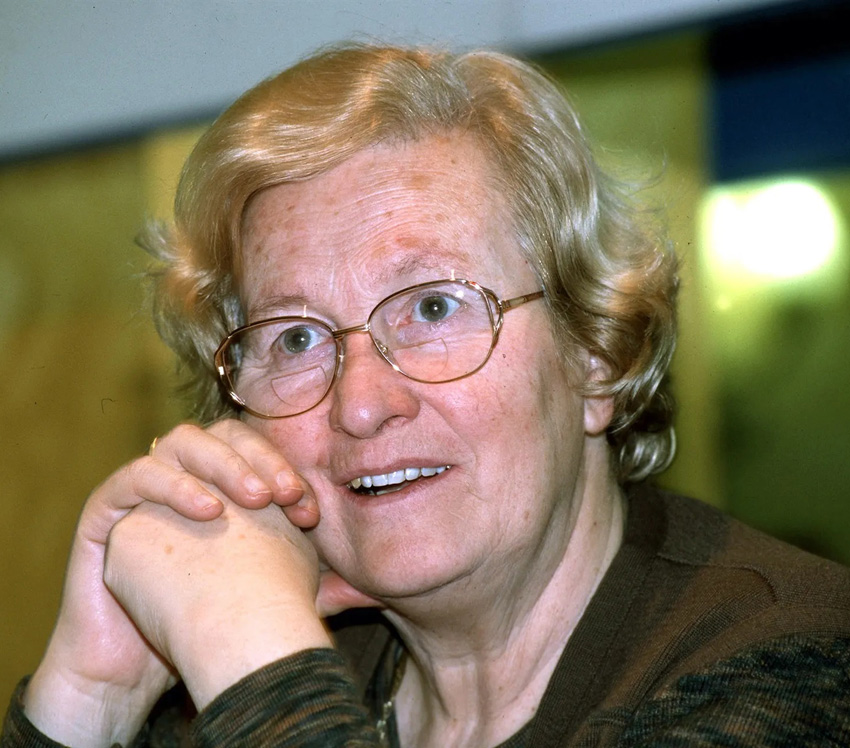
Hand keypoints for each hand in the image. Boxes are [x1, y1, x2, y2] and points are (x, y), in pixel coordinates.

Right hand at [24, 419, 316, 746]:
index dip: (281, 467)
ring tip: (255, 499)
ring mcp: (140, 487)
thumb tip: (356, 563)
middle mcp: (178, 475)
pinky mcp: (105, 507)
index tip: (310, 509)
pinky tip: (209, 511)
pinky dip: (176, 485)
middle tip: (284, 494)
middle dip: (258, 459)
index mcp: (213, 483)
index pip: (251, 448)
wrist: (138, 668)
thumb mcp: (262, 586)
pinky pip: (137, 475)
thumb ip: (297, 558)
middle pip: (219, 435)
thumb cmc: (203, 625)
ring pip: (179, 443)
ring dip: (223, 465)